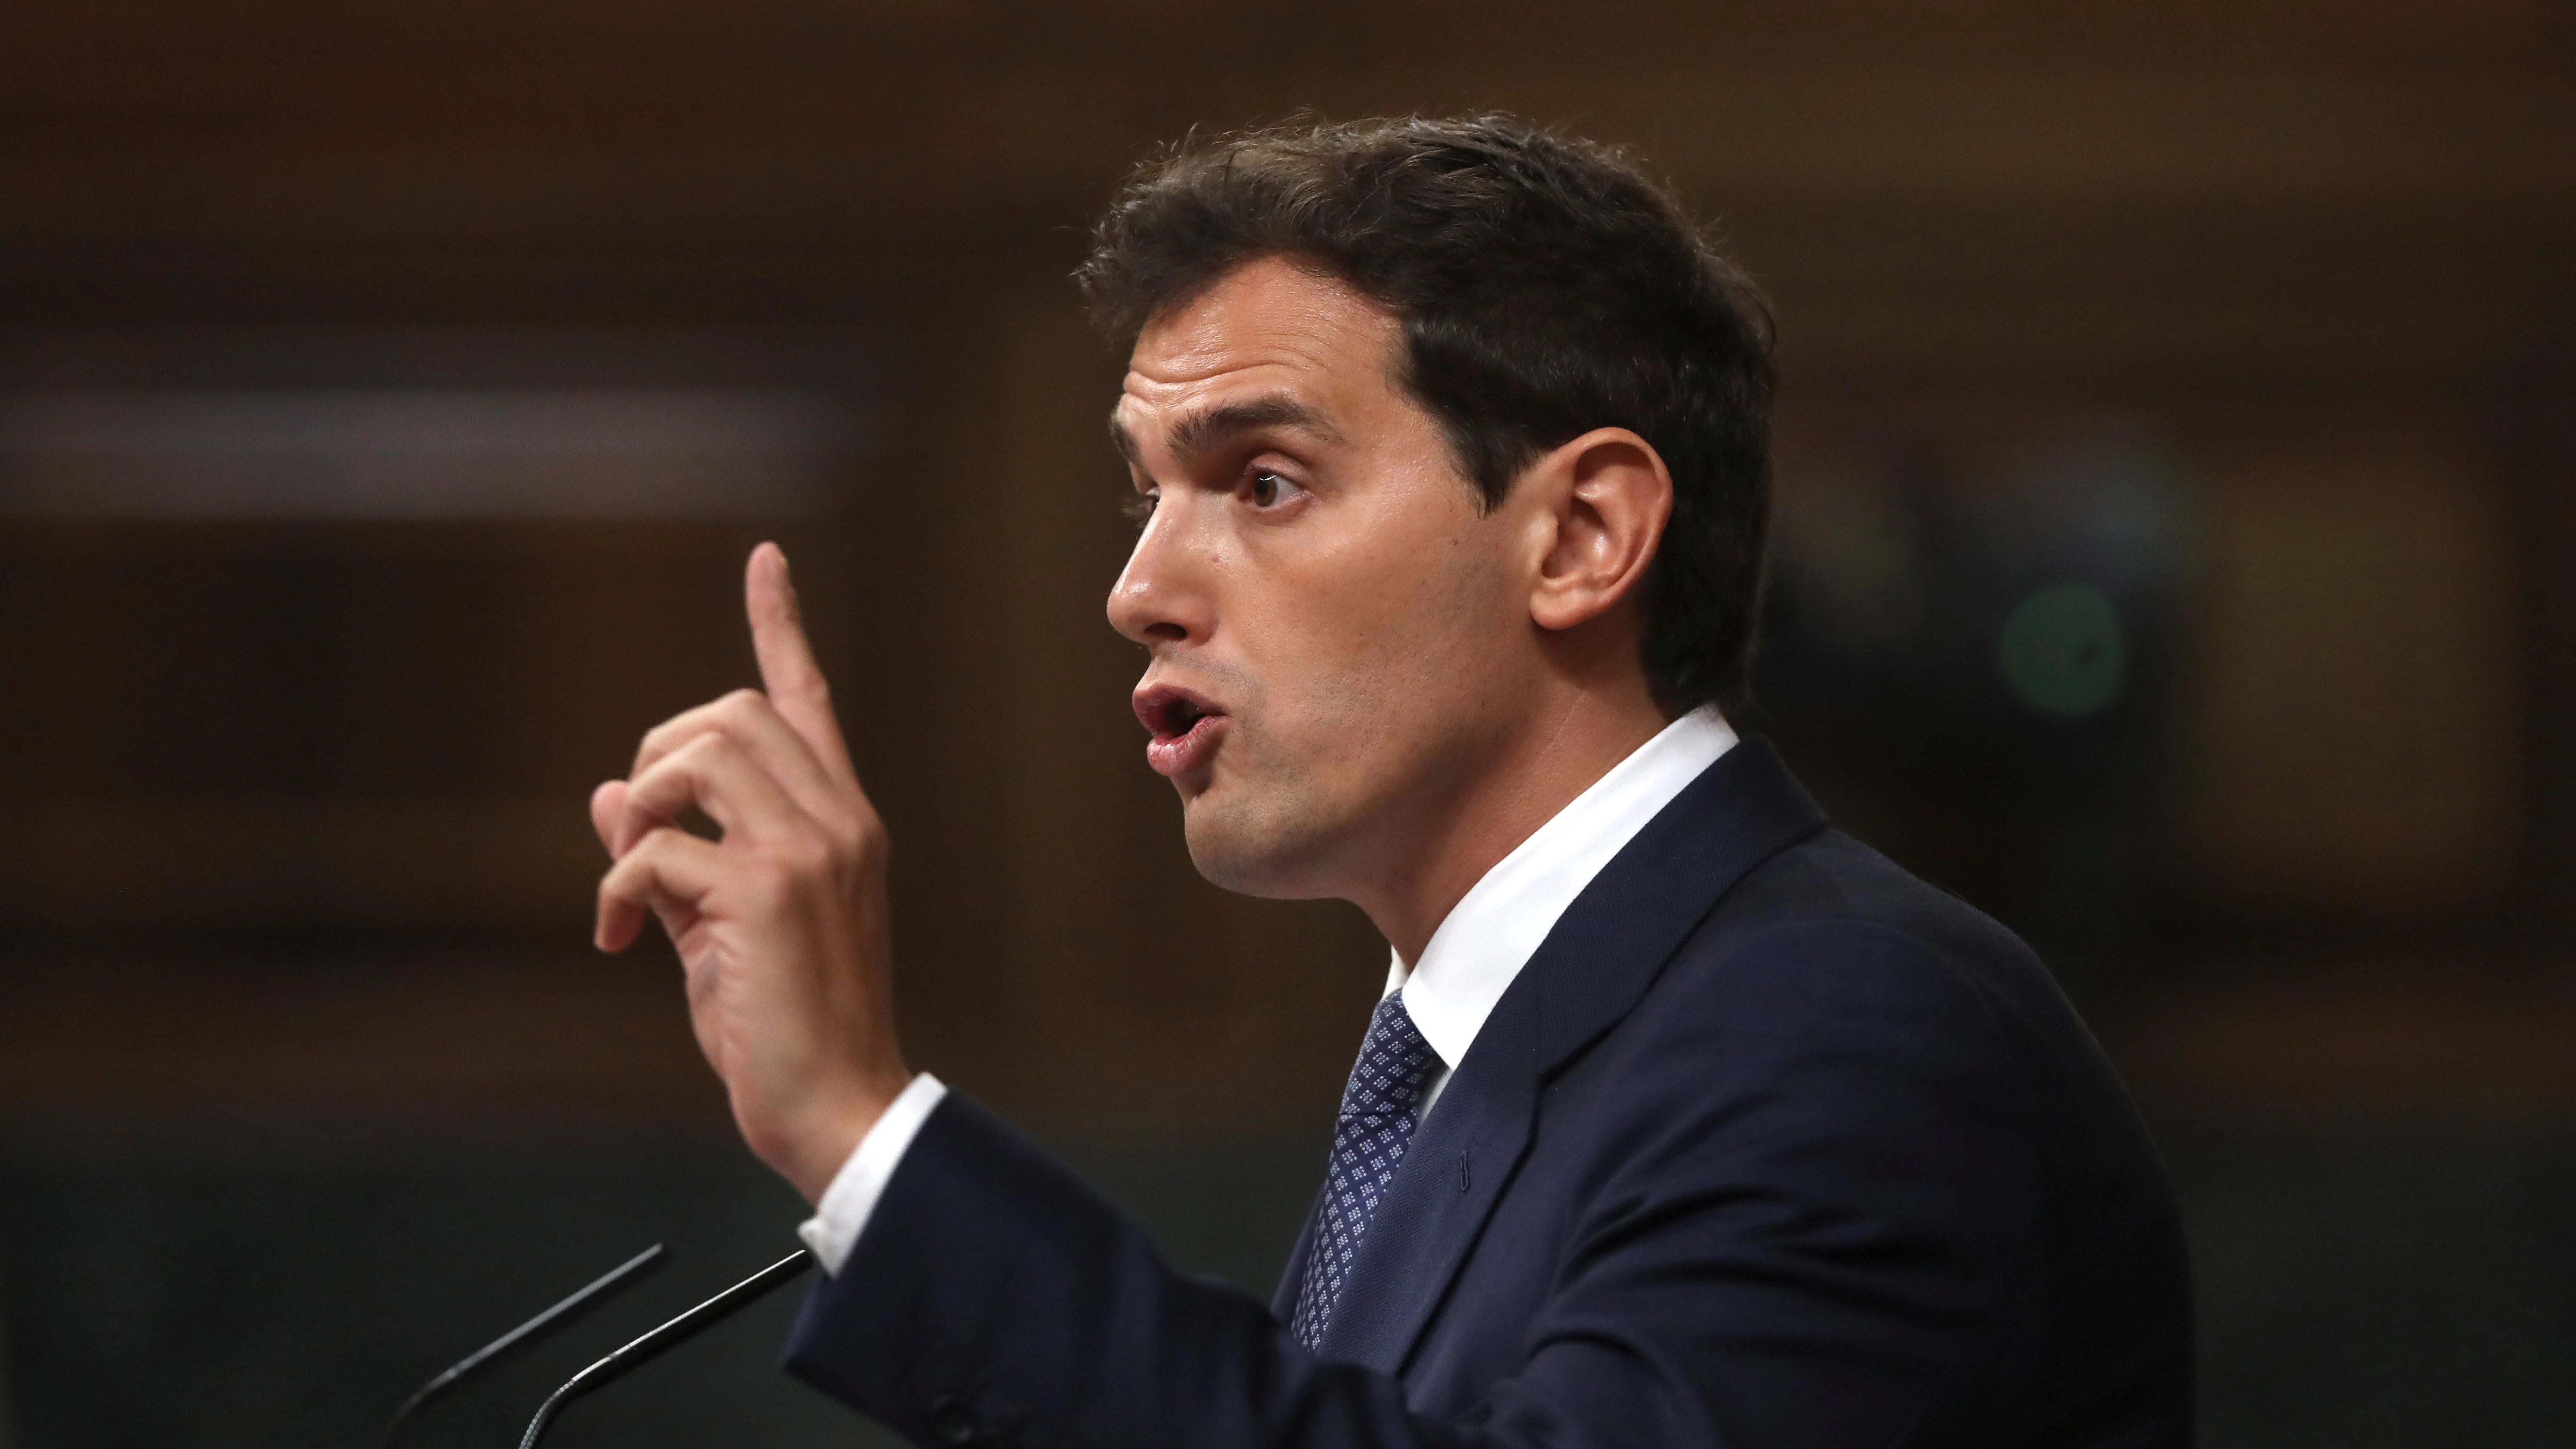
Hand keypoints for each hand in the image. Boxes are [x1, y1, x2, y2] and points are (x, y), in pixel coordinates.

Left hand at [591, 542, 908, 1203]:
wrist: (839, 1107)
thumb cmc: (787, 1028)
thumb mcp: (722, 932)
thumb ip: (674, 861)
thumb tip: (606, 800)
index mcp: (842, 823)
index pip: (809, 700)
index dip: (780, 625)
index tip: (765, 559)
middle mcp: (837, 821)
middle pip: (732, 711)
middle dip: (660, 752)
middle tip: (637, 832)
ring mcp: (808, 852)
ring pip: (698, 754)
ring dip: (639, 806)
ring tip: (628, 884)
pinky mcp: (765, 893)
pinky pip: (654, 847)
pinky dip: (614, 887)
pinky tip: (615, 942)